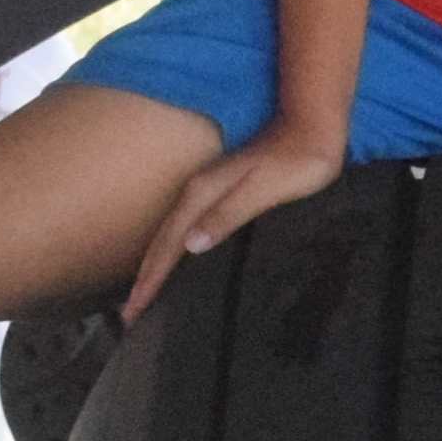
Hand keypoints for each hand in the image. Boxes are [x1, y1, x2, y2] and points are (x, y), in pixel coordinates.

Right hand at [125, 123, 346, 324]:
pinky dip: (173, 248)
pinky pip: (185, 226)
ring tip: (142, 293)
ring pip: (171, 234)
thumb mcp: (264, 190)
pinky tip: (176, 259)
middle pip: (162, 241)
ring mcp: (207, 189)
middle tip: (128, 314)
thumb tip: (190, 245)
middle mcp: (198, 191)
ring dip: (154, 264)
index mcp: (203, 194)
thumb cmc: (297, 161)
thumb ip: (227, 215)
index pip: (168, 246)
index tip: (133, 311)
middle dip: (144, 278)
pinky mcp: (219, 190)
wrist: (312, 127)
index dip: (150, 280)